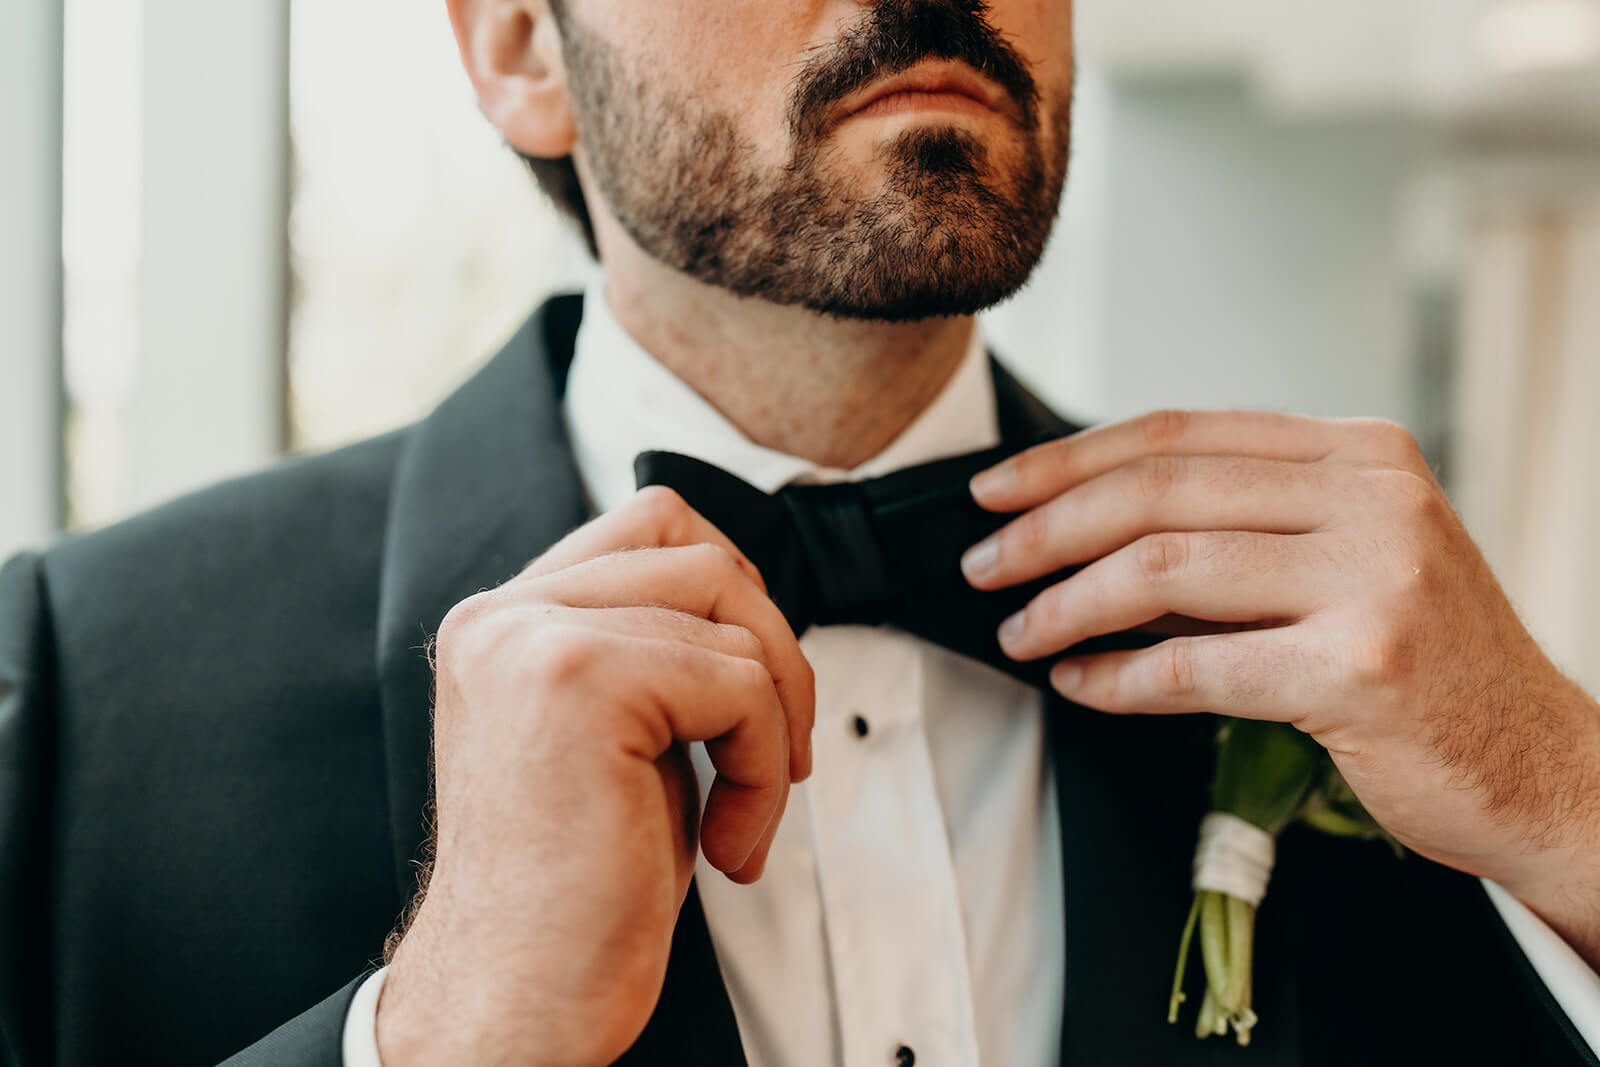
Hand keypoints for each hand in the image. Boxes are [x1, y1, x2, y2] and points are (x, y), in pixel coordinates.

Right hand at [376, 487, 814, 1064]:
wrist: (514, 1002)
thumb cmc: (573, 895)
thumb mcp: (617, 743)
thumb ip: (653, 654)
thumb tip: (747, 608)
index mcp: (505, 624)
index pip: (652, 523)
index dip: (733, 592)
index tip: (752, 686)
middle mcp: (504, 616)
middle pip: (703, 555)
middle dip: (773, 651)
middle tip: (773, 754)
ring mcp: (533, 640)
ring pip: (731, 617)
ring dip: (773, 722)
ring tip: (745, 809)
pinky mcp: (578, 680)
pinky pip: (740, 687)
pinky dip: (763, 770)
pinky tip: (727, 845)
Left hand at [962, 410, 1599, 962]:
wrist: (1538, 766)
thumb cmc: (1428, 666)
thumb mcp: (1344, 564)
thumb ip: (1234, 536)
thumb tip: (1083, 535)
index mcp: (1361, 453)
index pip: (1180, 432)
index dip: (1070, 459)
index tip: (997, 490)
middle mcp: (1373, 497)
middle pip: (1158, 491)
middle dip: (1046, 528)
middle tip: (983, 564)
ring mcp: (1374, 577)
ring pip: (1163, 569)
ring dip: (1066, 603)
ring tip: (1018, 631)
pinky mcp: (1360, 667)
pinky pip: (1194, 666)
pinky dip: (1118, 678)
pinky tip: (1080, 683)